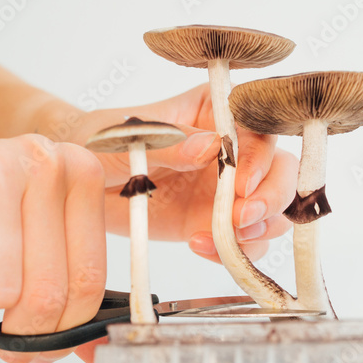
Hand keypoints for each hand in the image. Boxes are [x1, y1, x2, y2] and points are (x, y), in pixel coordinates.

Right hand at [0, 134, 106, 362]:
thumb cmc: (11, 202)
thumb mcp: (54, 221)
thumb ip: (78, 274)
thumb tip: (94, 349)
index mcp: (85, 176)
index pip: (89, 277)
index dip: (68, 329)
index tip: (49, 348)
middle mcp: (50, 166)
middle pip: (48, 290)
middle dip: (28, 332)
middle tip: (14, 342)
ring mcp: (2, 169)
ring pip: (3, 289)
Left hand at [68, 84, 298, 262]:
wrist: (83, 180)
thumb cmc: (103, 141)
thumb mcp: (130, 137)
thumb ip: (170, 144)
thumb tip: (211, 147)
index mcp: (213, 112)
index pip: (257, 128)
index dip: (259, 157)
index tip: (241, 184)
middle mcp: (229, 150)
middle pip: (279, 168)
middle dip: (270, 197)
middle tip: (243, 219)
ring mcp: (225, 188)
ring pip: (271, 208)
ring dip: (259, 228)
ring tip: (224, 238)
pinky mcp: (213, 220)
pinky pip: (243, 239)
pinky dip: (234, 250)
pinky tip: (202, 246)